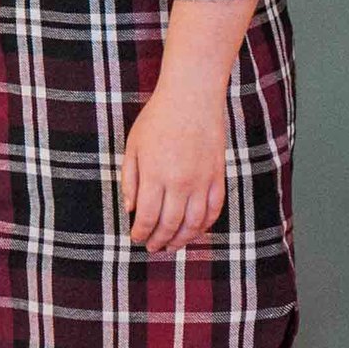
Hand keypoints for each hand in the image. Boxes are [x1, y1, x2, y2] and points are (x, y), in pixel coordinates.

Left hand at [120, 83, 227, 254]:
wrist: (192, 99)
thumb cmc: (157, 120)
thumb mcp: (133, 146)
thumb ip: (130, 179)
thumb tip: (131, 210)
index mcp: (155, 175)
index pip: (147, 216)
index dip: (141, 232)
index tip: (136, 238)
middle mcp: (180, 182)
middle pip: (170, 224)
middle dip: (159, 240)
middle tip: (152, 248)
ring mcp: (202, 181)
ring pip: (194, 223)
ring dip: (182, 239)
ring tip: (171, 246)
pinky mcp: (218, 177)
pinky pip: (214, 210)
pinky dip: (205, 225)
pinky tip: (194, 231)